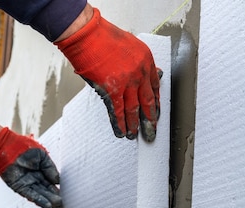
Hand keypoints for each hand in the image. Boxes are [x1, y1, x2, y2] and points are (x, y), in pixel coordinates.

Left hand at [0, 127, 61, 207]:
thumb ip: (50, 168)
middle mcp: (33, 178)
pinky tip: (47, 205)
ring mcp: (26, 183)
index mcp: (40, 171)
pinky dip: (39, 200)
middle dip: (54, 197)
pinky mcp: (19, 186)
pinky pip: (30, 195)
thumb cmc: (23, 146)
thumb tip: (57, 180)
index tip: (65, 194)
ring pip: (40, 194)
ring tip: (58, 205)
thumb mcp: (42, 155)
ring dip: (48, 200)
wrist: (6, 146)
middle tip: (62, 204)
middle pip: (46, 190)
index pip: (50, 182)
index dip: (56, 188)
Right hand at [54, 8, 160, 141]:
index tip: (156, 112)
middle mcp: (140, 72)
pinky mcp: (112, 90)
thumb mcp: (130, 45)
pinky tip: (122, 132)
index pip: (155, 86)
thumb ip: (140, 62)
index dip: (156, 102)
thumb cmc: (104, 37)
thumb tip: (153, 74)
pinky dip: (120, 124)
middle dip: (150, 119)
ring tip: (135, 135)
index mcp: (146, 60)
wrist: (87, 34)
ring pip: (134, 109)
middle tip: (151, 131)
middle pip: (148, 101)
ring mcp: (127, 82)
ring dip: (134, 124)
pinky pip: (118, 111)